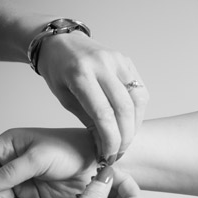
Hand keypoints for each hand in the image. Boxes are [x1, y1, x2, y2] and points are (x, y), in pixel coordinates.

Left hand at [37, 32, 148, 163]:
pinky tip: (129, 123)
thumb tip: (105, 146)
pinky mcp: (127, 61)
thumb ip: (87, 120)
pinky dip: (138, 111)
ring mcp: (118, 60)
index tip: (108, 155)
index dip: (110, 139)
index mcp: (80, 73)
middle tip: (119, 153)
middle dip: (125, 137)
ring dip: (135, 125)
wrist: (61, 41)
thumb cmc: (58, 71)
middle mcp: (103, 64)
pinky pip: (140, 90)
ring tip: (125, 140)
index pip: (103, 113)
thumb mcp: (65, 98)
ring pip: (138, 100)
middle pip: (124, 108)